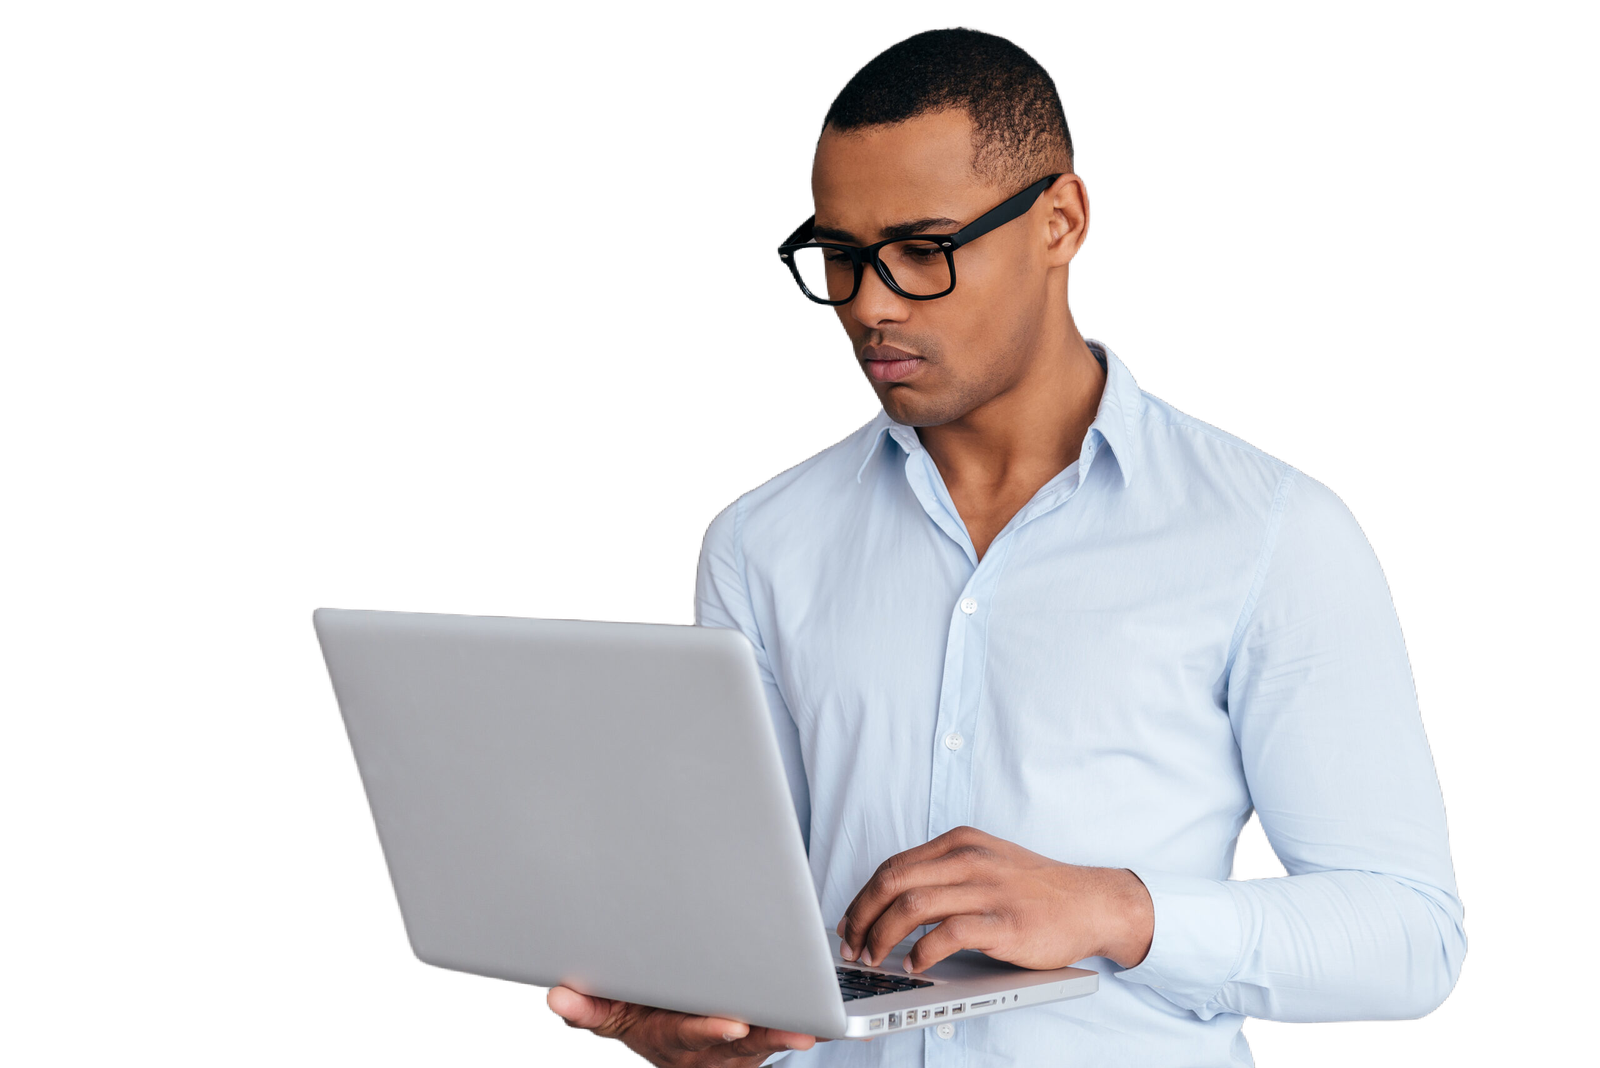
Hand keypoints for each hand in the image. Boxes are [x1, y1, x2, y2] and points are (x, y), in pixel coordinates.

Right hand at [546, 985, 825, 1065]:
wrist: (659, 1033)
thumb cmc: (636, 1014)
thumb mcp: (608, 1016)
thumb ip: (587, 1009)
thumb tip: (556, 997)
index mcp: (666, 1041)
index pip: (689, 1036)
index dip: (710, 1032)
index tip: (731, 1026)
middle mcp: (701, 1052)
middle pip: (736, 1045)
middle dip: (764, 1038)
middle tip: (794, 1033)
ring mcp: (729, 1052)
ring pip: (761, 1044)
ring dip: (785, 1035)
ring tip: (811, 1027)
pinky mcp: (751, 1043)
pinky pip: (773, 1036)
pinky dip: (793, 1027)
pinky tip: (819, 1016)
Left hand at [835, 826, 1152, 973]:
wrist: (1092, 902)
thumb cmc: (1036, 890)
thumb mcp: (986, 864)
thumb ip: (945, 875)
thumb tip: (891, 904)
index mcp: (960, 842)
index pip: (892, 865)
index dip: (862, 897)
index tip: (848, 924)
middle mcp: (969, 859)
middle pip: (892, 881)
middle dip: (861, 916)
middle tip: (851, 945)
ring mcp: (987, 889)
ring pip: (911, 904)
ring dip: (882, 935)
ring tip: (874, 957)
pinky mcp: (1004, 922)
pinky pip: (948, 934)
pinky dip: (922, 951)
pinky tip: (914, 965)